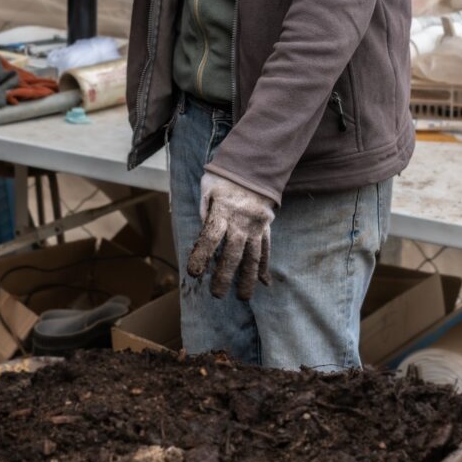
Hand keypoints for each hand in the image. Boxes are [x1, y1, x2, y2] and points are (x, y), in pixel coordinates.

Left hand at [187, 172, 274, 300]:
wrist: (255, 163)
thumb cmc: (224, 177)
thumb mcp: (207, 188)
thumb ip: (205, 212)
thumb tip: (204, 236)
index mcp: (223, 210)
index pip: (211, 237)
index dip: (202, 256)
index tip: (195, 273)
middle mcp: (241, 221)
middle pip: (233, 253)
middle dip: (224, 276)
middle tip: (217, 295)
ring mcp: (256, 226)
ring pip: (253, 256)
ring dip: (248, 278)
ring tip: (243, 297)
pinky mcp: (266, 227)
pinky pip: (266, 249)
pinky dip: (265, 266)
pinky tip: (263, 282)